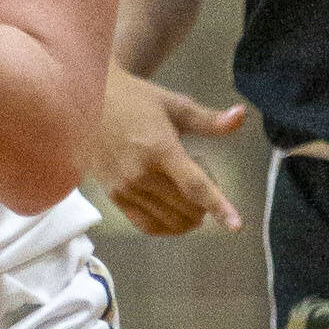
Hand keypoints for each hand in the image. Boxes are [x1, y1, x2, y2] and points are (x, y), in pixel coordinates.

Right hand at [91, 68, 246, 234]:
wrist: (87, 101)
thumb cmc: (134, 99)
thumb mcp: (173, 104)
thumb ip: (209, 119)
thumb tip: (241, 116)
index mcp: (159, 148)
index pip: (195, 185)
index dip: (219, 206)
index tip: (236, 225)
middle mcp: (141, 173)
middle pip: (185, 206)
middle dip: (205, 207)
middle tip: (207, 191)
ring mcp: (125, 187)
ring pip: (167, 220)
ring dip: (189, 220)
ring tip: (196, 208)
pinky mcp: (113, 196)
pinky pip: (145, 224)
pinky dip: (166, 228)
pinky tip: (176, 222)